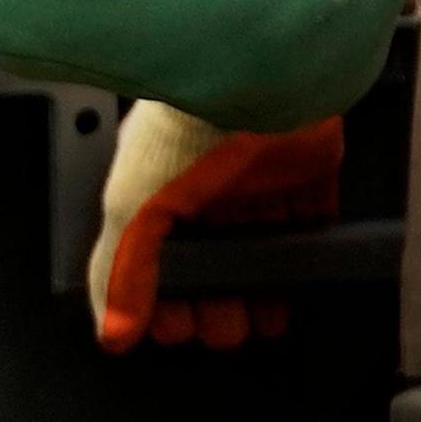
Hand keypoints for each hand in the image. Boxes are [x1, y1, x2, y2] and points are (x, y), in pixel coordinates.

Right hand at [86, 101, 343, 349]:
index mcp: (153, 195)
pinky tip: (297, 287)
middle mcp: (203, 192)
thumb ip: (122, 275)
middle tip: (221, 330)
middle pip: (211, 265)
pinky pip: (308, 232)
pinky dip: (303, 263)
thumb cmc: (180, 133)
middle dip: (214, 306)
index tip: (174, 330)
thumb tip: (111, 335)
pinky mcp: (304, 183)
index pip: (153, 262)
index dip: (161, 301)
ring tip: (261, 322)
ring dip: (260, 295)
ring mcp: (255, 188)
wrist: (253, 86)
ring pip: (260, 257)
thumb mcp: (133, 212)